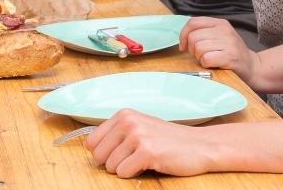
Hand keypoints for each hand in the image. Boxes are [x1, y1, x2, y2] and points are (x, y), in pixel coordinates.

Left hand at [84, 109, 216, 176]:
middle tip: (131, 160)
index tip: (113, 155)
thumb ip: (116, 133)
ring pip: (110, 165)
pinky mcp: (147, 152)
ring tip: (141, 161)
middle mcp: (128, 122)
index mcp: (123, 115)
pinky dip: (133, 174)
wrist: (200, 146)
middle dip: (112, 163)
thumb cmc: (168, 139)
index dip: (100, 153)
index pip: (91, 140)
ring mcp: (137, 136)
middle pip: (98, 154)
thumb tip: (89, 146)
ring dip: (124, 169)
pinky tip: (147, 166)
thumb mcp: (139, 126)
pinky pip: (124, 172)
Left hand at [179, 17, 259, 83]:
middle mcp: (224, 31)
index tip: (183, 45)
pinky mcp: (230, 57)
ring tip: (208, 59)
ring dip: (199, 57)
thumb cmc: (231, 52)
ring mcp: (229, 43)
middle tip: (199, 55)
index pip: (192, 22)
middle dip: (191, 49)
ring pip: (198, 48)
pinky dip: (205, 64)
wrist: (253, 67)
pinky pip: (206, 58)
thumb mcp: (219, 36)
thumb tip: (183, 36)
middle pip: (193, 37)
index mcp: (220, 23)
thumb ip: (203, 31)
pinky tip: (213, 64)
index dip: (183, 34)